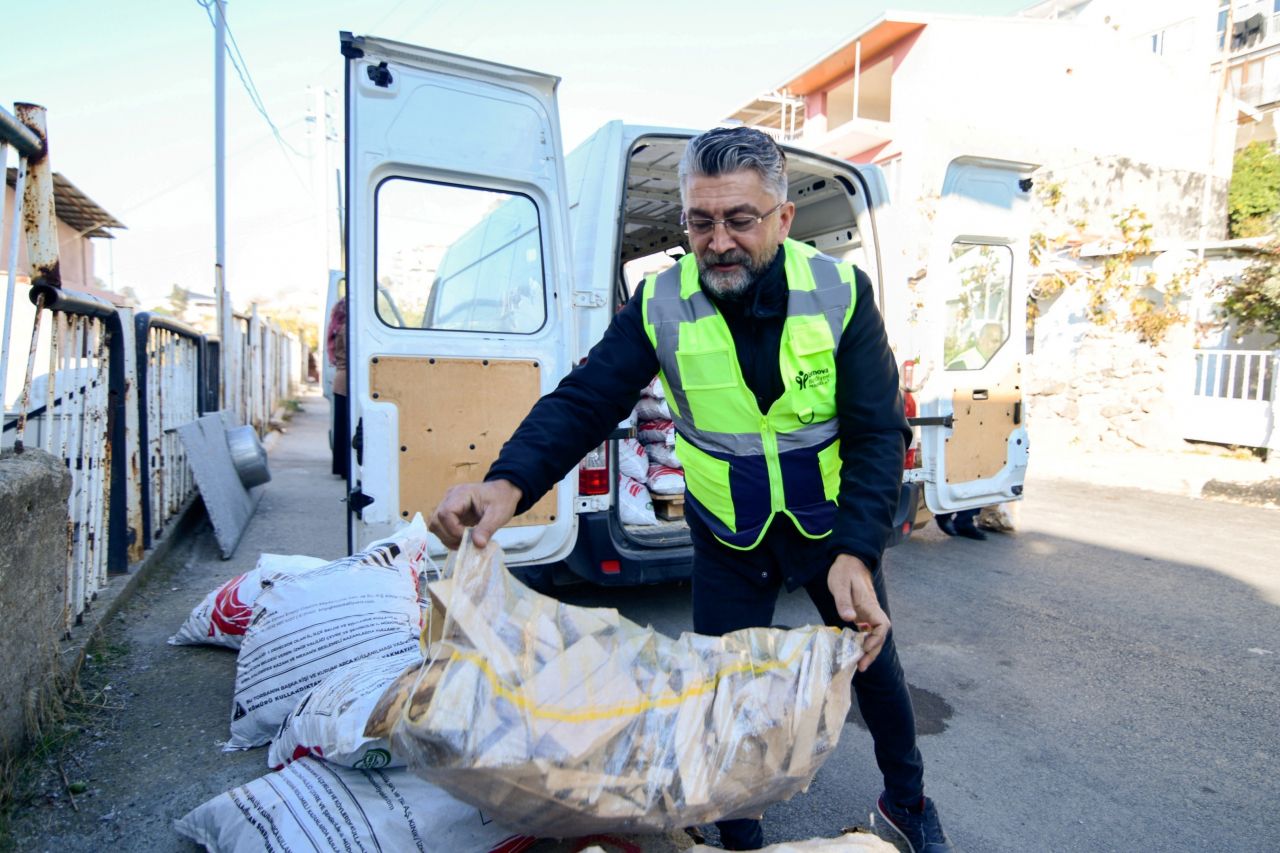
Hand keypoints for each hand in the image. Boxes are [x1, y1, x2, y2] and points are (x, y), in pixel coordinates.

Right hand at [428, 480, 521, 549]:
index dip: (453, 530)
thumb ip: (487, 529)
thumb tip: (477, 545)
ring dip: (446, 538)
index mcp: (461, 493)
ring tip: (463, 542)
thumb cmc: (502, 499)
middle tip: (465, 543)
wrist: (503, 492)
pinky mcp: (449, 513)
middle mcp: (449, 497)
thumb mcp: (498, 514)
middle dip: (448, 536)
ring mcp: (447, 505)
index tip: (468, 537)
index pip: (445, 513)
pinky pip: (440, 527)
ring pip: (435, 525)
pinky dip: (448, 537)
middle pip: (436, 520)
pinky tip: (462, 540)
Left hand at [827, 554, 889, 671]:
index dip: (877, 639)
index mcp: (869, 604)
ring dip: (869, 650)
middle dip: (873, 652)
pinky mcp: (863, 613)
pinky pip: (867, 630)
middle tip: (861, 666)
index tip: (865, 648)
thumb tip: (850, 619)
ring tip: (859, 663)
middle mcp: (872, 610)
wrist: (849, 560)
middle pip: (880, 635)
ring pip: (875, 635)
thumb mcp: (839, 584)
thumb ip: (843, 601)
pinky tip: (855, 649)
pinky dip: (864, 641)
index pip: (882, 625)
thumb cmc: (844, 571)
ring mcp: (868, 612)